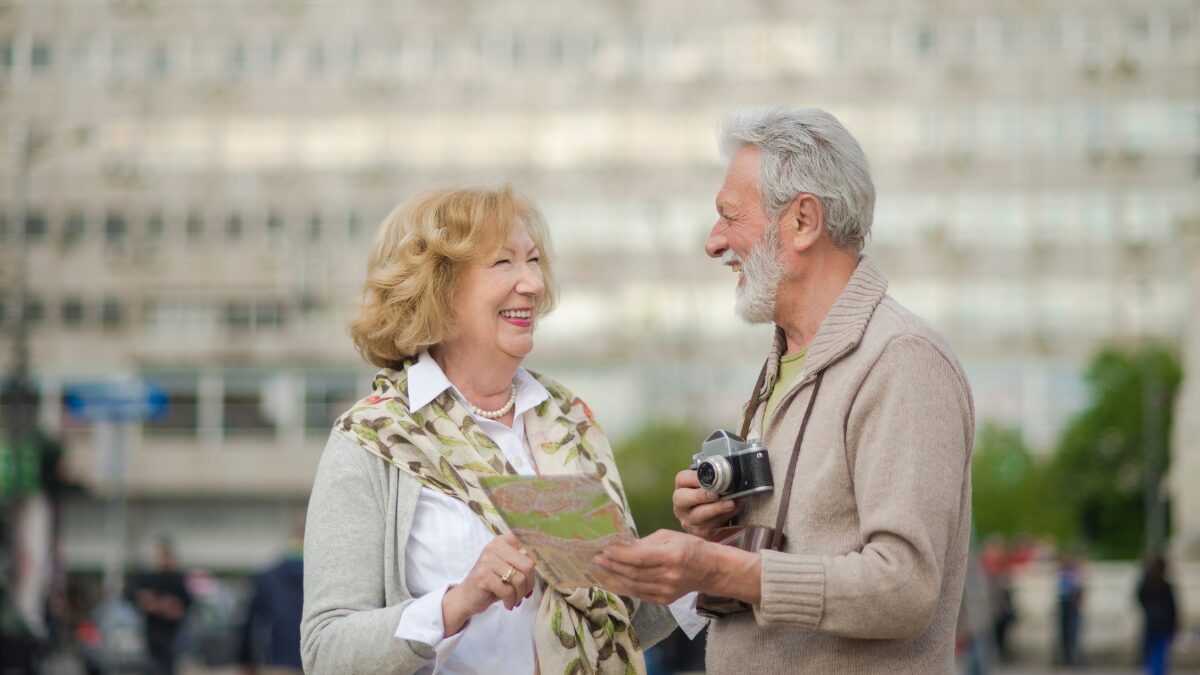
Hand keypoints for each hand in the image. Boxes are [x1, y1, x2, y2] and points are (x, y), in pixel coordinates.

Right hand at [441, 532, 535, 635]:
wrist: (466, 597)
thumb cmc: (491, 582)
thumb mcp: (506, 567)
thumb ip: (521, 561)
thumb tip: (545, 561)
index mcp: (501, 542)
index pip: (525, 541)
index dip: (538, 553)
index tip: (542, 563)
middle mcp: (494, 548)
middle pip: (527, 565)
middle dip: (530, 583)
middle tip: (526, 593)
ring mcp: (487, 561)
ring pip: (519, 579)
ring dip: (520, 594)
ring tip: (515, 599)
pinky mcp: (484, 577)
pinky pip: (508, 591)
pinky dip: (511, 601)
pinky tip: (508, 603)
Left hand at [592, 530, 714, 604]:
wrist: (710, 570)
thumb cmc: (689, 547)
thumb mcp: (669, 536)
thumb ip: (645, 542)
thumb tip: (621, 546)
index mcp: (671, 556)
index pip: (639, 557)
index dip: (619, 554)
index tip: (603, 548)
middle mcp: (669, 576)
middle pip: (633, 573)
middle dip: (611, 565)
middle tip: (596, 557)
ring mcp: (667, 591)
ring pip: (633, 585)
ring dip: (614, 576)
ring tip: (601, 567)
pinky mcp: (664, 600)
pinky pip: (639, 593)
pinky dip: (624, 586)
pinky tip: (614, 578)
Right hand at [672, 470, 741, 537]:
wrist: (712, 519)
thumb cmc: (710, 497)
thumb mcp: (708, 486)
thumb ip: (713, 479)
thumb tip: (729, 475)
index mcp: (681, 488)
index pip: (682, 479)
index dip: (695, 477)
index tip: (710, 477)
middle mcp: (681, 505)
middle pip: (682, 499)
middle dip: (700, 496)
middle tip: (715, 494)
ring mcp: (688, 520)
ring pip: (698, 515)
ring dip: (716, 508)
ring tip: (731, 503)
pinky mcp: (700, 532)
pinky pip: (711, 525)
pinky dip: (725, 517)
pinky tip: (733, 510)